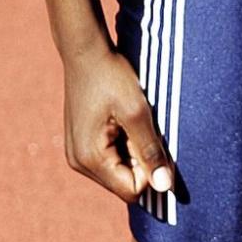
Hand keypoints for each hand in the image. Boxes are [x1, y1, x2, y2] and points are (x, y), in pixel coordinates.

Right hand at [62, 41, 173, 201]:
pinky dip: (120, 142)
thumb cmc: (111, 76)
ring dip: (129, 149)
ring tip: (125, 118)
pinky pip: (108, 158)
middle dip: (137, 158)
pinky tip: (116, 118)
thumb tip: (164, 186)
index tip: (144, 133)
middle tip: (135, 123)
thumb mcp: (137, 111)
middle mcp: (78, 163)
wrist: (86, 51)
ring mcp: (76, 154)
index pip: (132, 190)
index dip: (148, 167)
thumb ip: (150, 150)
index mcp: (89, 159)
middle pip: (123, 182)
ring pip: (117, 170)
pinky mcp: (79, 144)